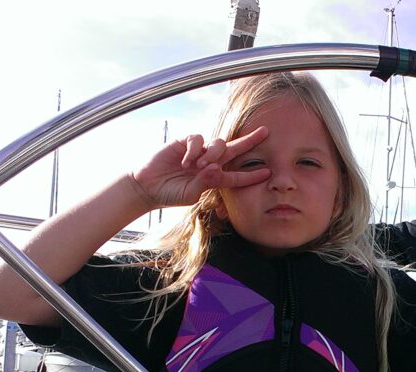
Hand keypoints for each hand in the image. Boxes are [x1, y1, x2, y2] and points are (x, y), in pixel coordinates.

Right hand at [131, 127, 270, 209]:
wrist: (148, 187)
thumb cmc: (171, 194)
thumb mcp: (190, 195)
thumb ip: (204, 183)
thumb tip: (215, 168)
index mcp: (214, 178)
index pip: (236, 175)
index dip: (251, 174)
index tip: (268, 172)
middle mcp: (209, 162)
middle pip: (234, 148)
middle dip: (250, 140)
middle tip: (265, 132)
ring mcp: (198, 151)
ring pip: (217, 143)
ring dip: (212, 154)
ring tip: (199, 166)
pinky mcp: (185, 142)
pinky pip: (197, 139)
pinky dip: (194, 150)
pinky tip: (185, 162)